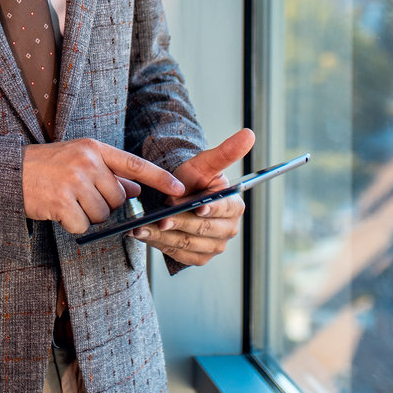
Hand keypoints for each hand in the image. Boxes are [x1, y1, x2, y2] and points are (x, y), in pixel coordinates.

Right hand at [23, 138, 185, 233]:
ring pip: (102, 214)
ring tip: (67, 201)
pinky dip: (73, 225)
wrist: (11, 173)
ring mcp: (73, 181)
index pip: (134, 164)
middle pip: (118, 198)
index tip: (180, 189)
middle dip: (105, 204)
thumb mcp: (78, 159)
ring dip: (87, 215)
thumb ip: (108, 172)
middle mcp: (86, 162)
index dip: (159, 178)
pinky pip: (83, 225)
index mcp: (93, 149)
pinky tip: (59, 211)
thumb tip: (136, 189)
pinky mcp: (61, 202)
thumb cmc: (47, 167)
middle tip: (81, 196)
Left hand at [132, 128, 255, 266]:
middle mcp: (228, 229)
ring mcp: (214, 246)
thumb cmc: (192, 178)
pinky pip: (179, 255)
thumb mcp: (205, 163)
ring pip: (188, 244)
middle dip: (180, 223)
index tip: (198, 207)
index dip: (211, 209)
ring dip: (164, 237)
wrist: (174, 195)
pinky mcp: (198, 258)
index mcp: (234, 206)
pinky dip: (161, 246)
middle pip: (202, 229)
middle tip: (160, 219)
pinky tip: (145, 236)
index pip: (224, 209)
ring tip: (143, 228)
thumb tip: (250, 134)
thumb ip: (226, 152)